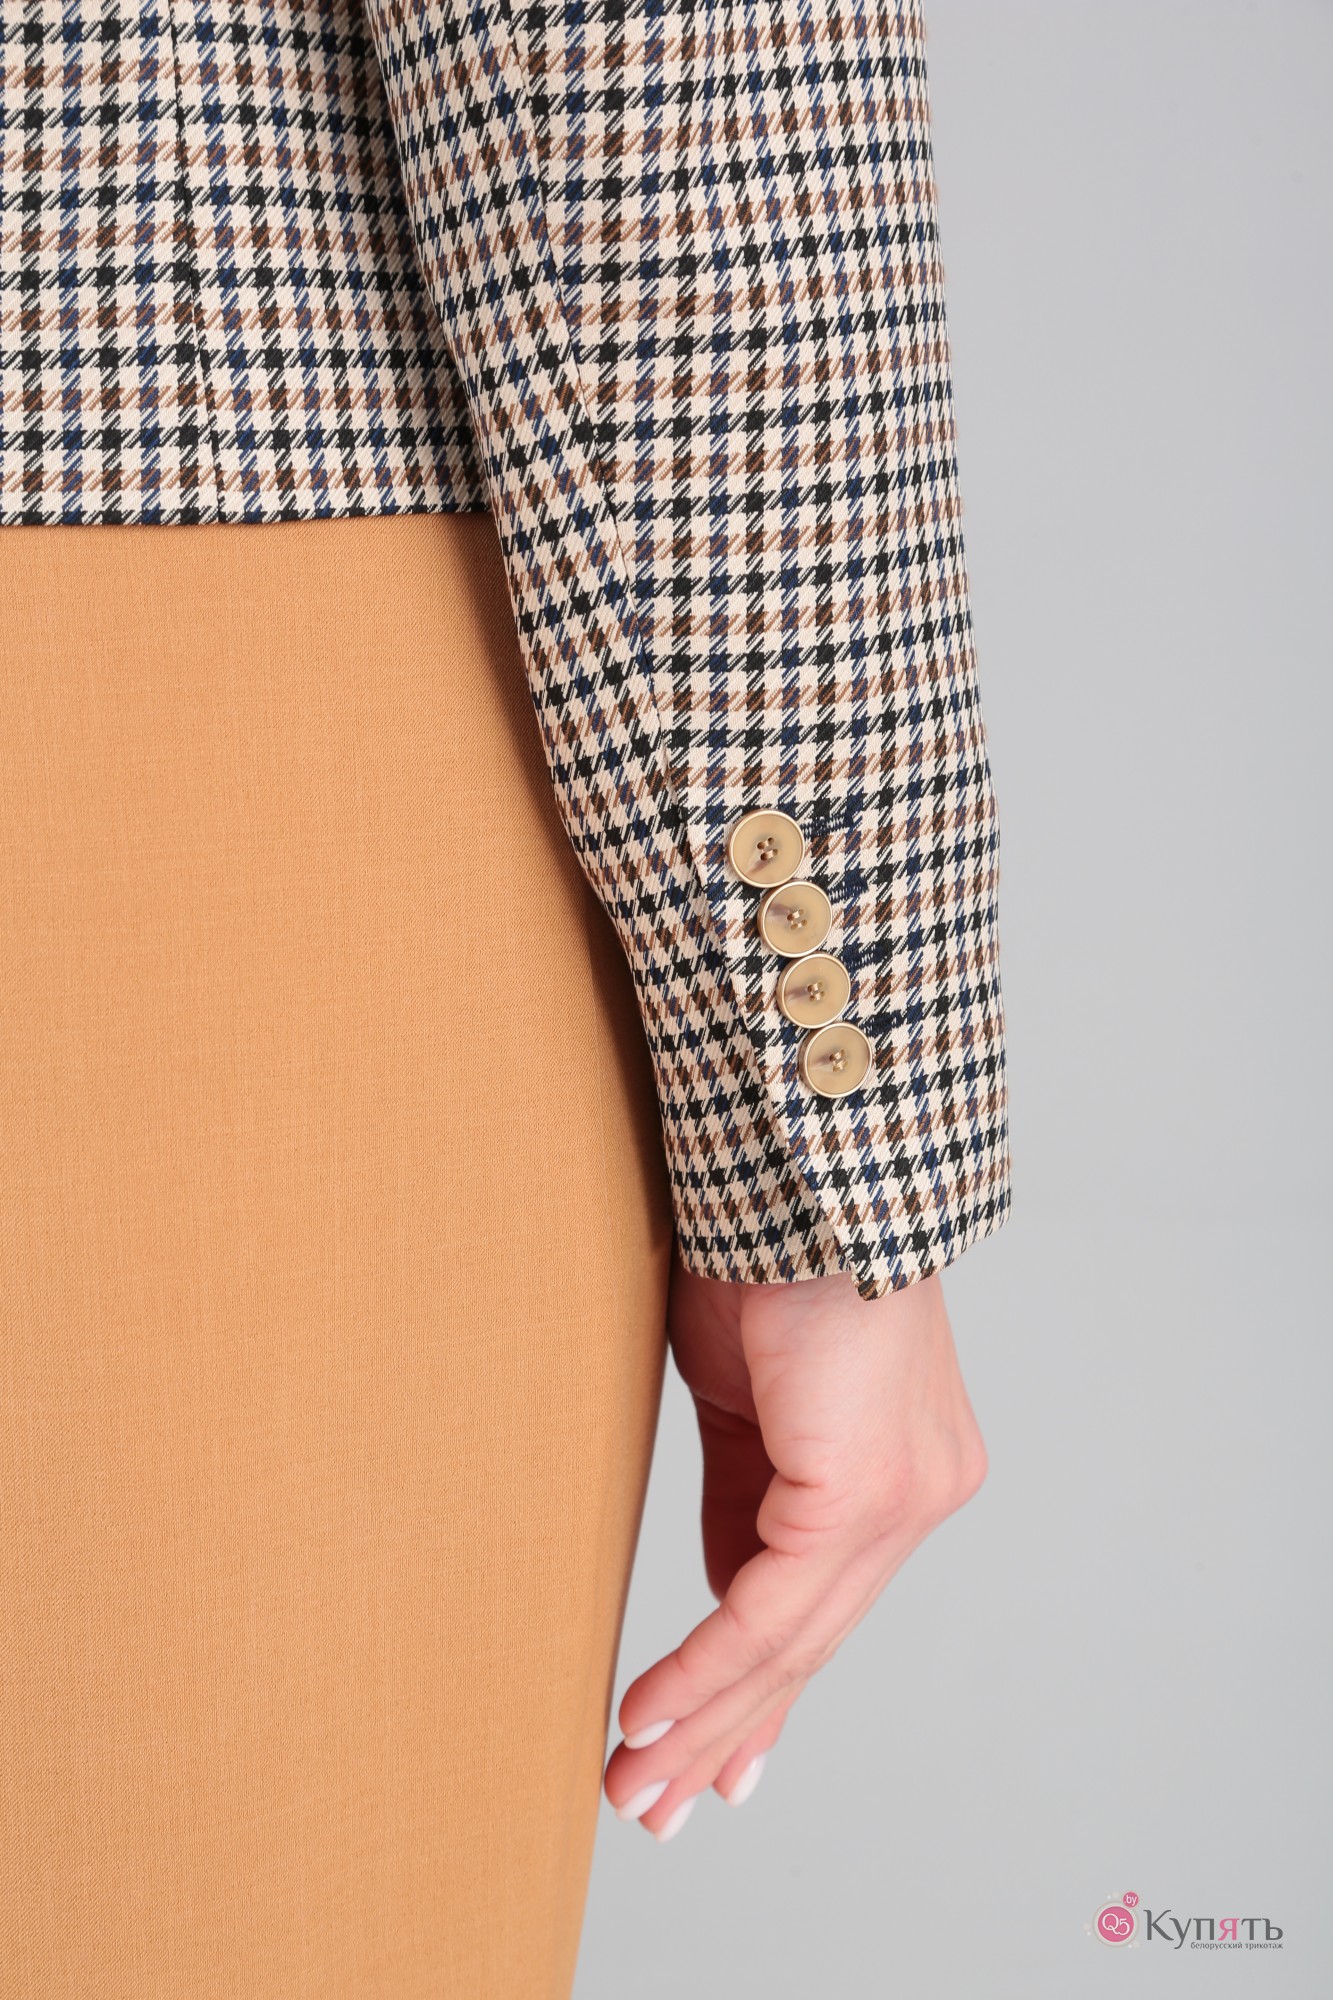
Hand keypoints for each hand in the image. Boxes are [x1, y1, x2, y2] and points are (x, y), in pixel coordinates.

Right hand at [603, 1246, 987, 1839]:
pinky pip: (771, 1607)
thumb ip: (743, 1503)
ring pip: (793, 1639)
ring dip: (702, 1717)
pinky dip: (704, 1667)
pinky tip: (650, 1716)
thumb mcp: (742, 1404)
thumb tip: (721, 1595)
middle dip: (726, 1727)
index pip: (822, 1603)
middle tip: (658, 1803)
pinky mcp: (868, 1490)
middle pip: (809, 1639)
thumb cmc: (765, 1260)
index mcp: (897, 1470)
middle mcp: (920, 1494)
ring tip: (634, 1782)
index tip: (717, 1760)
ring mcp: (907, 1496)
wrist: (801, 1175)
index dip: (761, 1688)